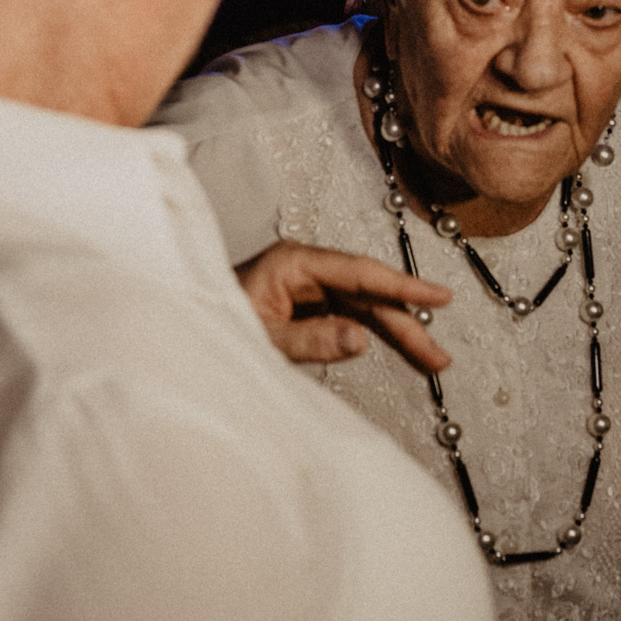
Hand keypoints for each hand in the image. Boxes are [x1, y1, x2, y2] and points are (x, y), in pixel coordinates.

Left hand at [233, 241, 452, 374]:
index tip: (437, 295)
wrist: (183, 334)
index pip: (359, 271)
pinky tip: (398, 349)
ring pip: (364, 307)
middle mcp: (305, 270)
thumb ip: (313, 339)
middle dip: (405, 322)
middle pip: (368, 292)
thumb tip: (361, 338)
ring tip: (430, 358)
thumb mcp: (263, 338)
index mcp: (293, 262)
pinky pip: (349, 318)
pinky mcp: (306, 307)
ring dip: (396, 332)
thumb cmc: (213, 324)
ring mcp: (307, 288)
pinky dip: (372, 335)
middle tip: (437, 353)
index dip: (402, 285)